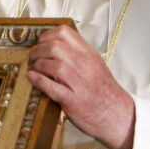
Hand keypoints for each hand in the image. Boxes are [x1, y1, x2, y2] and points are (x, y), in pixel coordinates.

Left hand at [27, 25, 135, 148]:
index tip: (40, 43)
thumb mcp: (94, 65)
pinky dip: (38, 80)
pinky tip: (32, 78)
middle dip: (37, 50)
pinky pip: (52, 87)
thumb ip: (77, 55)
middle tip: (32, 58)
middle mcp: (85, 66)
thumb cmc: (103, 92)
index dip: (46, 36)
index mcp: (89, 55)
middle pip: (54, 47)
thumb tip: (52, 46)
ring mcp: (79, 83)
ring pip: (52, 65)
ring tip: (33, 69)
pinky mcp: (73, 101)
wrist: (117, 115)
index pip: (64, 33)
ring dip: (36, 65)